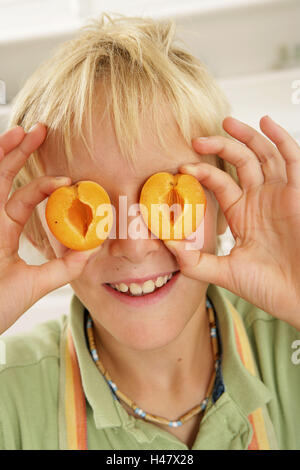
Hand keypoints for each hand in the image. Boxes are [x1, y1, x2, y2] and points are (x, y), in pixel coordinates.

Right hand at [0, 124, 99, 333]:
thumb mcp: (36, 284)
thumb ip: (63, 268)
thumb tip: (93, 249)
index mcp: (4, 230)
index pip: (25, 196)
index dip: (46, 184)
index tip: (69, 180)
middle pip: (3, 177)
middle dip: (20, 152)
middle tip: (41, 130)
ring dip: (2, 153)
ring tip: (20, 130)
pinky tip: (0, 151)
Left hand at [165, 116, 299, 329]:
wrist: (299, 298)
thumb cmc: (268, 288)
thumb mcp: (225, 273)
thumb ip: (195, 262)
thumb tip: (167, 244)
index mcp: (242, 214)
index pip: (221, 183)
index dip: (203, 172)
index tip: (183, 166)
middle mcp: (261, 200)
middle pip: (240, 161)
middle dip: (221, 146)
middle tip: (198, 139)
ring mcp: (281, 194)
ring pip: (264, 154)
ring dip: (247, 136)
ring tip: (226, 122)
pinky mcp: (298, 193)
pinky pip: (292, 159)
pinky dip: (280, 139)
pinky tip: (266, 122)